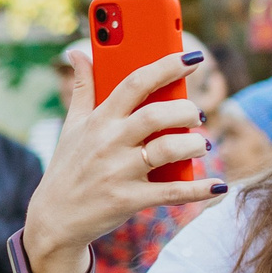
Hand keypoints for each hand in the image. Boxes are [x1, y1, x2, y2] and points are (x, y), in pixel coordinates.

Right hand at [19, 48, 222, 272]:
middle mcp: (108, 143)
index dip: (166, 66)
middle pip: (156, 115)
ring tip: (200, 145)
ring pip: (168, 149)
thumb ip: (82, 88)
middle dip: (186, 111)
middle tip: (198, 114)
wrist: (54, 220)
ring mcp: (118, 172)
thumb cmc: (67, 168)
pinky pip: (170, 192)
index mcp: (98, 121)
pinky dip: (197, 189)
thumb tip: (77, 52)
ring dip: (193, 144)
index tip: (192, 58)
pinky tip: (217, 186)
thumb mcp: (71, 127)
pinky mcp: (128, 200)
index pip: (135, 83)